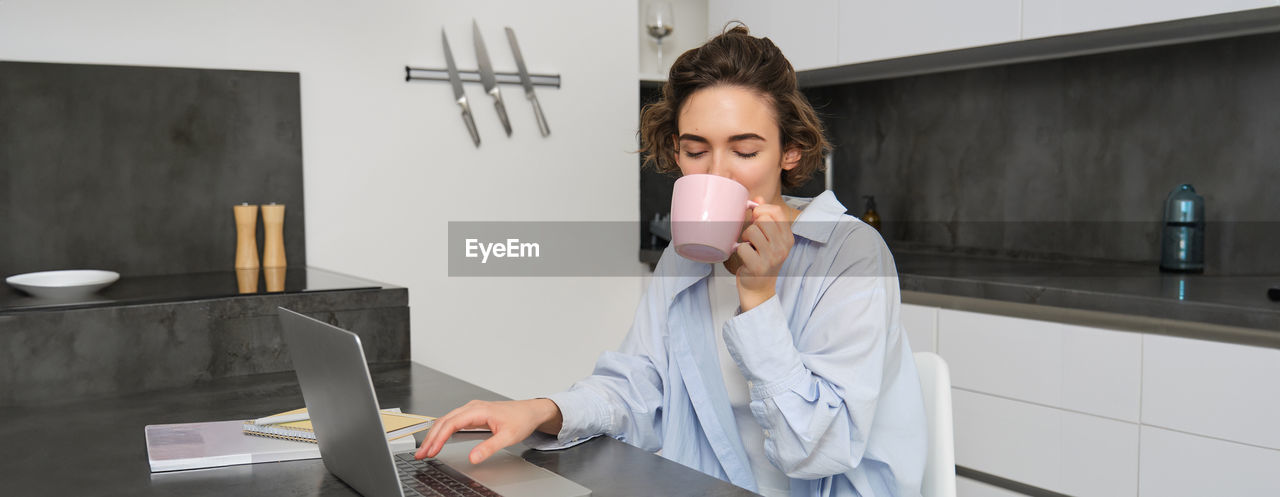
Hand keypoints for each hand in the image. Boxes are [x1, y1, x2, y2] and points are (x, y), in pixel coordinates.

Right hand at [415, 398, 562, 463]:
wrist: (531, 411)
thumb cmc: (521, 419)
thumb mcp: (508, 437)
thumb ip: (489, 447)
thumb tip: (473, 457)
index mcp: (479, 410)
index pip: (451, 424)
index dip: (438, 438)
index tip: (431, 451)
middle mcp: (472, 407)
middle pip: (444, 421)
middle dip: (430, 438)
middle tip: (421, 453)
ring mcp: (472, 410)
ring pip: (446, 420)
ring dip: (434, 434)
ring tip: (425, 449)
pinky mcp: (473, 414)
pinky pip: (452, 421)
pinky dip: (442, 431)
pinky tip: (438, 439)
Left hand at [732, 197, 794, 310]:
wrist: (758, 288)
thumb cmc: (761, 261)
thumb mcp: (768, 238)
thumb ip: (764, 217)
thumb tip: (758, 198)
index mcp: (788, 237)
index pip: (776, 211)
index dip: (762, 209)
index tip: (756, 217)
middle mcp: (783, 247)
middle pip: (763, 219)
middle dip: (753, 225)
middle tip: (752, 238)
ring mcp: (772, 257)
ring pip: (751, 231)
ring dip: (745, 238)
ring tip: (749, 247)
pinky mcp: (759, 266)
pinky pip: (742, 247)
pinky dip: (738, 251)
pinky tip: (744, 257)